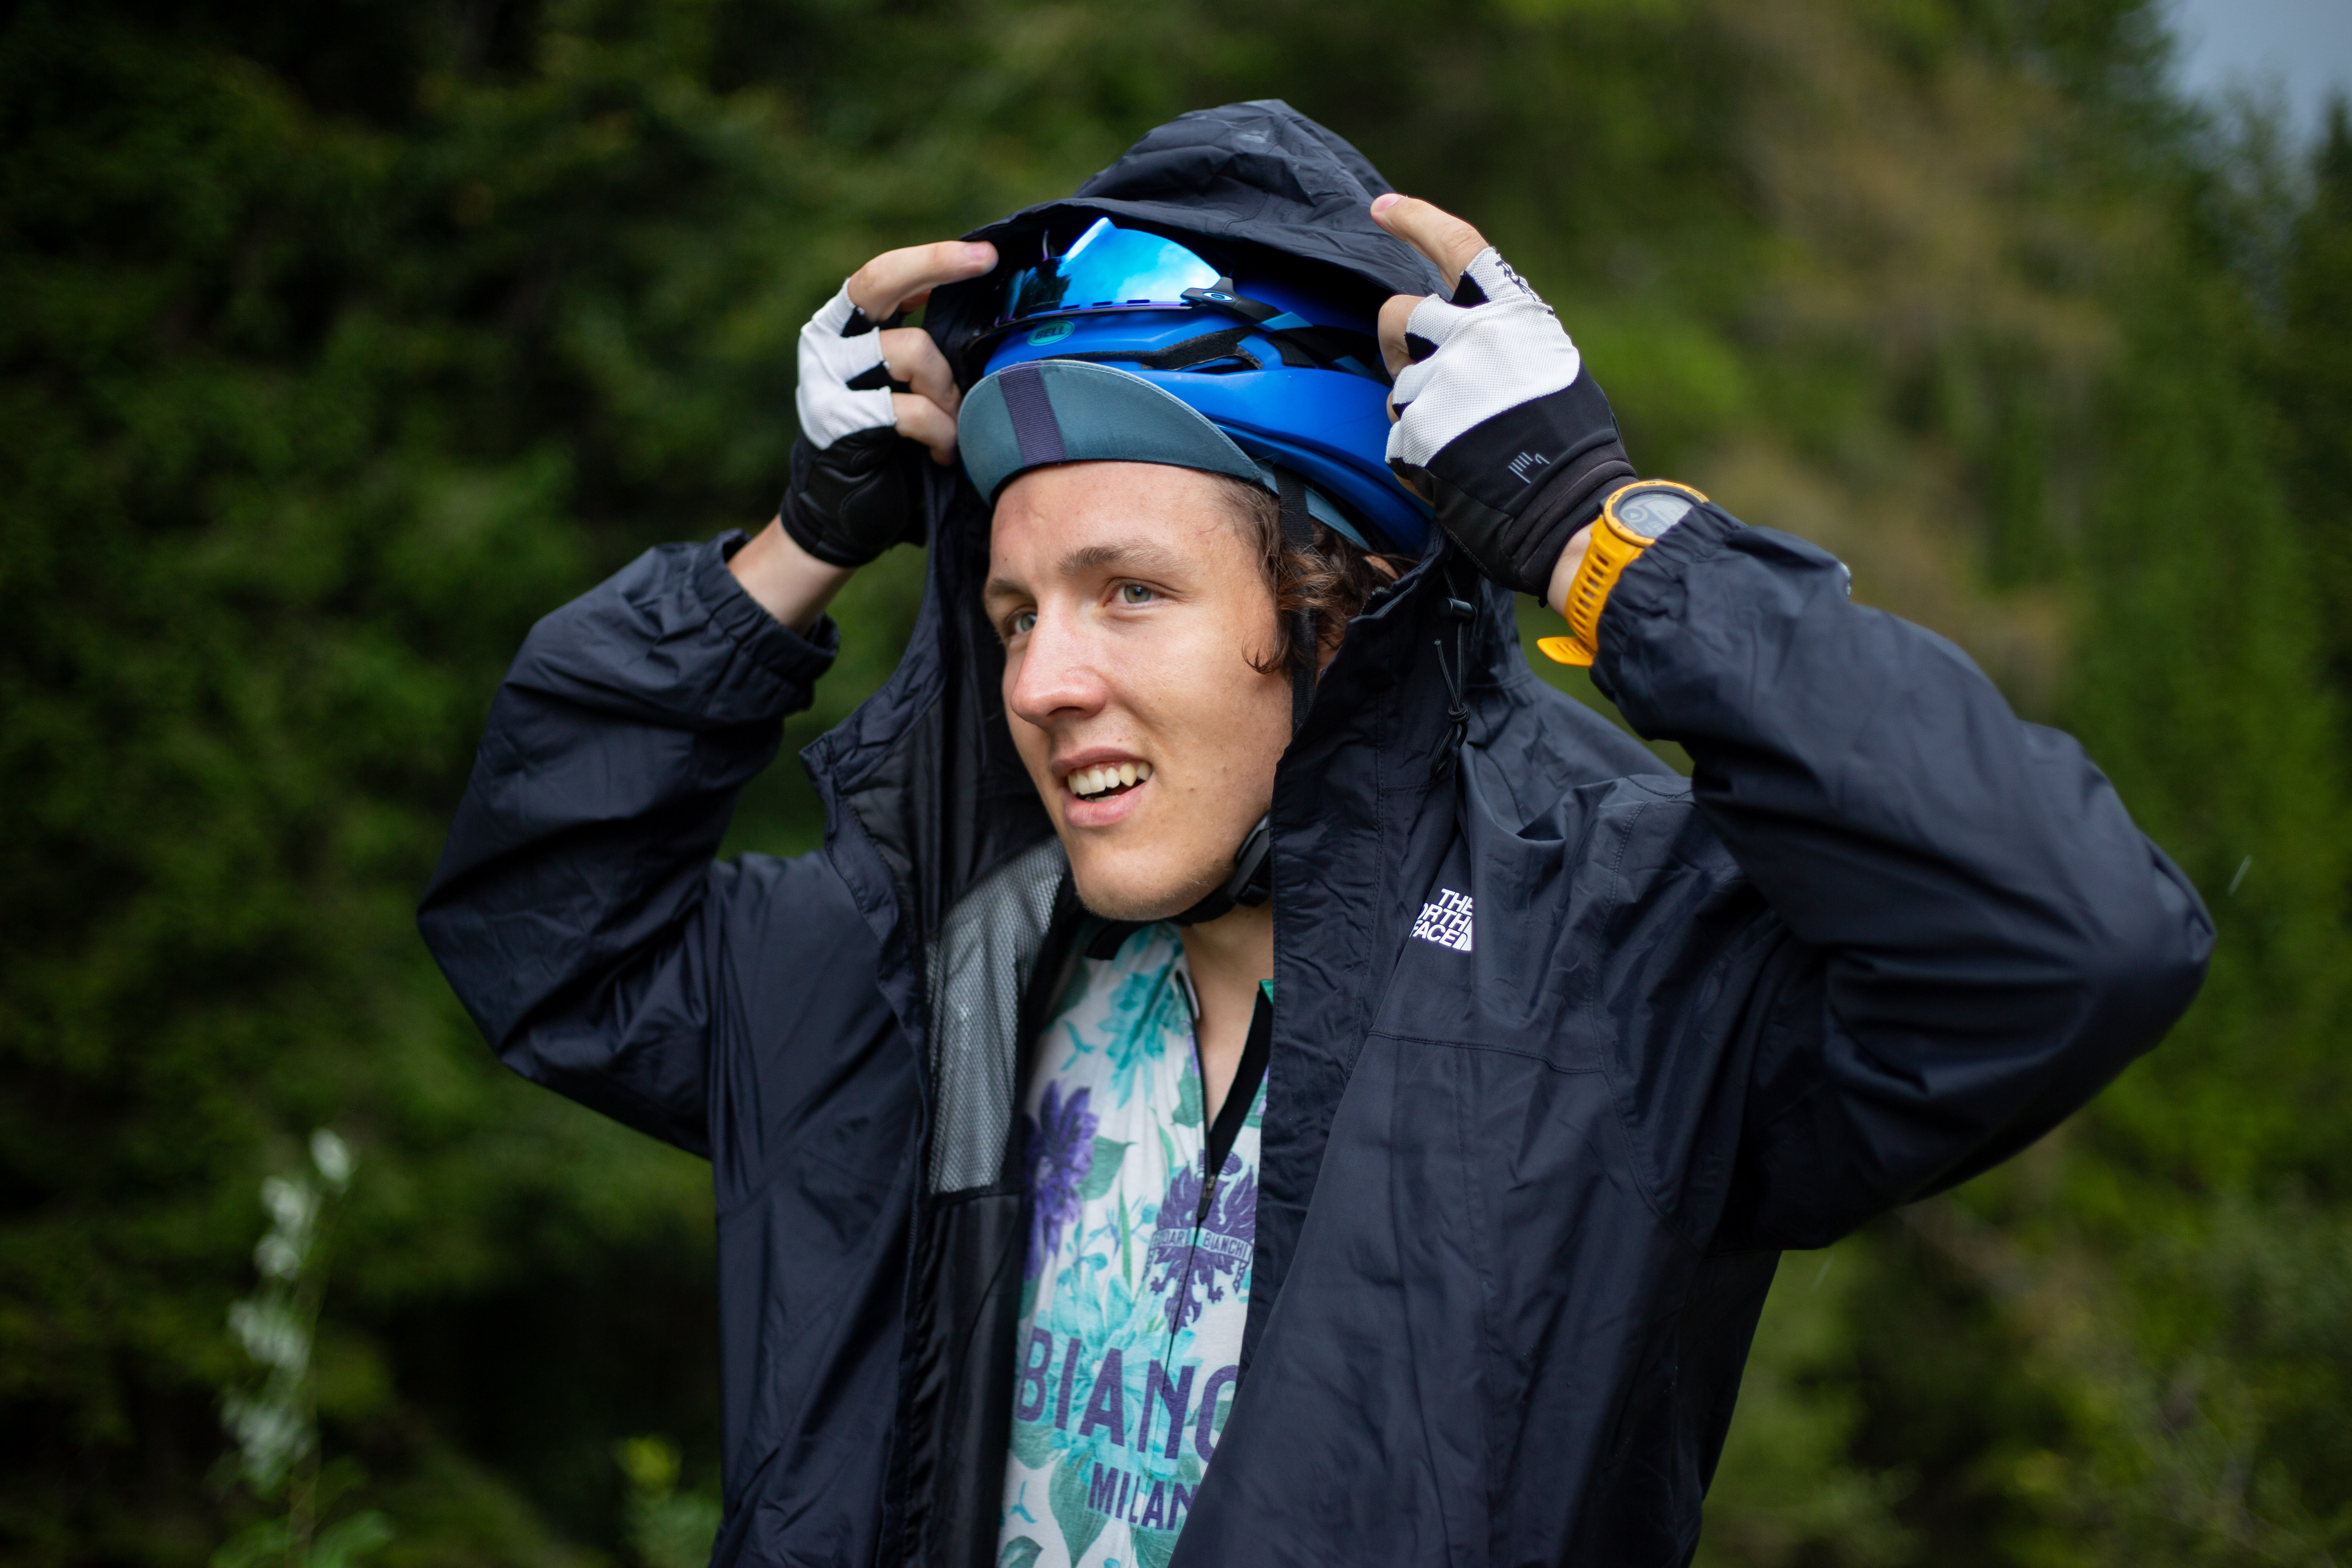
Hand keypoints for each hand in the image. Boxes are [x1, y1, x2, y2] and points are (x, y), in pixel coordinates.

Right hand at [781, 239, 997, 567]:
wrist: (849, 517)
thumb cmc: (895, 449)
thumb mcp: (914, 390)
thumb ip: (933, 351)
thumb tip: (997, 316)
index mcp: (846, 327)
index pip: (886, 275)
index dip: (934, 258)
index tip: (987, 255)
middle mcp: (828, 342)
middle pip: (880, 280)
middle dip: (935, 262)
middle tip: (985, 262)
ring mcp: (826, 379)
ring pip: (910, 351)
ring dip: (949, 391)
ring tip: (956, 427)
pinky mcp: (837, 420)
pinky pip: (908, 409)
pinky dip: (938, 432)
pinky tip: (940, 454)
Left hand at [1369, 195, 1632, 598]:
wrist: (1570, 510)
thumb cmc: (1570, 445)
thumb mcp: (1550, 364)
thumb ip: (1503, 337)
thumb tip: (1460, 331)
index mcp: (1513, 313)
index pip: (1457, 246)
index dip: (1416, 220)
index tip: (1381, 208)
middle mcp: (1474, 336)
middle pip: (1398, 314)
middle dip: (1397, 343)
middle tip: (1417, 372)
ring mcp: (1443, 383)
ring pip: (1397, 386)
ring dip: (1416, 412)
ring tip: (1462, 443)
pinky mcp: (1419, 432)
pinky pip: (1397, 437)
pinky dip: (1417, 457)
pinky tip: (1453, 472)